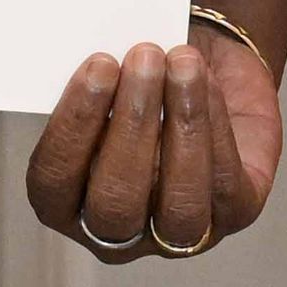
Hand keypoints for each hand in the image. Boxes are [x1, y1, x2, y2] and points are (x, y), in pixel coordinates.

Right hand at [25, 30, 281, 262]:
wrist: (206, 72)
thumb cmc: (144, 78)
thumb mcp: (110, 78)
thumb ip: (95, 81)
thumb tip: (101, 55)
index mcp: (68, 201)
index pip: (53, 184)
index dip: (73, 127)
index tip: (98, 66)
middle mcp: (119, 230)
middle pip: (115, 205)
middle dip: (131, 125)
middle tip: (144, 58)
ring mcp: (177, 230)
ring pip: (177, 206)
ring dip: (181, 126)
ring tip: (182, 63)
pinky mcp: (234, 213)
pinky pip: (225, 183)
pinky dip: (215, 125)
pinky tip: (207, 79)